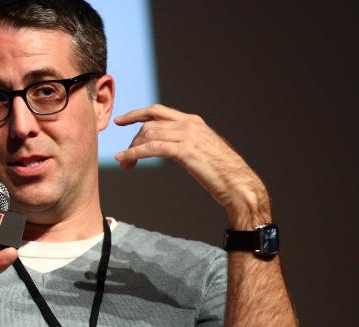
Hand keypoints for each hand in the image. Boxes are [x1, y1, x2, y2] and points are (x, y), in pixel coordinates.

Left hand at [114, 104, 270, 227]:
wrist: (238, 183)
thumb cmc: (220, 171)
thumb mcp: (201, 149)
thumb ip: (184, 142)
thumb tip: (168, 145)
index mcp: (192, 121)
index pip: (157, 111)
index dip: (136, 114)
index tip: (121, 120)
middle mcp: (189, 124)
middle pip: (149, 125)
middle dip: (132, 141)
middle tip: (123, 157)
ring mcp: (188, 135)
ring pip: (148, 136)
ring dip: (131, 150)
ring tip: (124, 164)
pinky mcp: (185, 150)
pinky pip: (152, 148)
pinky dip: (134, 154)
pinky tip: (126, 160)